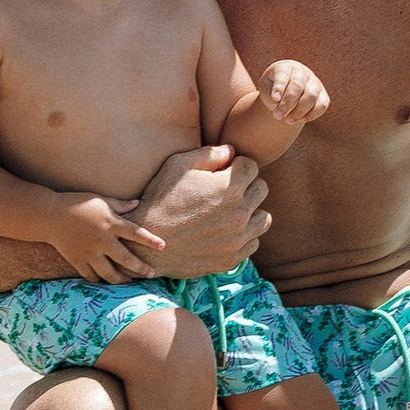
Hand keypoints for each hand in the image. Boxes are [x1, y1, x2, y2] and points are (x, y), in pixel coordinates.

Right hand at [47, 193, 166, 284]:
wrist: (49, 216)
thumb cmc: (77, 204)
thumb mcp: (100, 200)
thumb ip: (120, 205)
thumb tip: (138, 204)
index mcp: (110, 223)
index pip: (135, 232)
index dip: (150, 240)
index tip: (163, 246)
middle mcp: (102, 240)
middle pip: (126, 259)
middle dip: (141, 268)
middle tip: (152, 274)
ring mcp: (89, 252)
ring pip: (109, 273)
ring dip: (122, 280)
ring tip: (129, 282)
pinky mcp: (78, 260)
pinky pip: (92, 276)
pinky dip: (100, 280)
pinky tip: (106, 281)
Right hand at [130, 147, 271, 277]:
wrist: (146, 245)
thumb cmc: (160, 200)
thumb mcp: (177, 166)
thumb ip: (209, 154)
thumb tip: (231, 151)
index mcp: (229, 187)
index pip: (252, 167)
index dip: (236, 166)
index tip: (223, 171)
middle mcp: (239, 213)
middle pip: (261, 190)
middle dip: (246, 185)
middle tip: (225, 190)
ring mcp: (237, 238)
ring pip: (263, 218)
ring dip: (251, 211)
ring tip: (230, 211)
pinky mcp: (232, 258)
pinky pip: (252, 242)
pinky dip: (243, 236)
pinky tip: (225, 231)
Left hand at [259, 61, 329, 124]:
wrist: (286, 90)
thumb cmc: (272, 88)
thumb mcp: (265, 88)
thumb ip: (270, 94)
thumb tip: (279, 103)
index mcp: (286, 67)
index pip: (283, 75)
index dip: (279, 87)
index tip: (274, 99)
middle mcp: (302, 72)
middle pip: (297, 86)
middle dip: (287, 103)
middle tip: (277, 116)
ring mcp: (315, 82)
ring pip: (311, 96)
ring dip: (299, 111)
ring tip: (288, 121)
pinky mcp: (323, 95)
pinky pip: (322, 104)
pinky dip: (312, 114)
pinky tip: (300, 120)